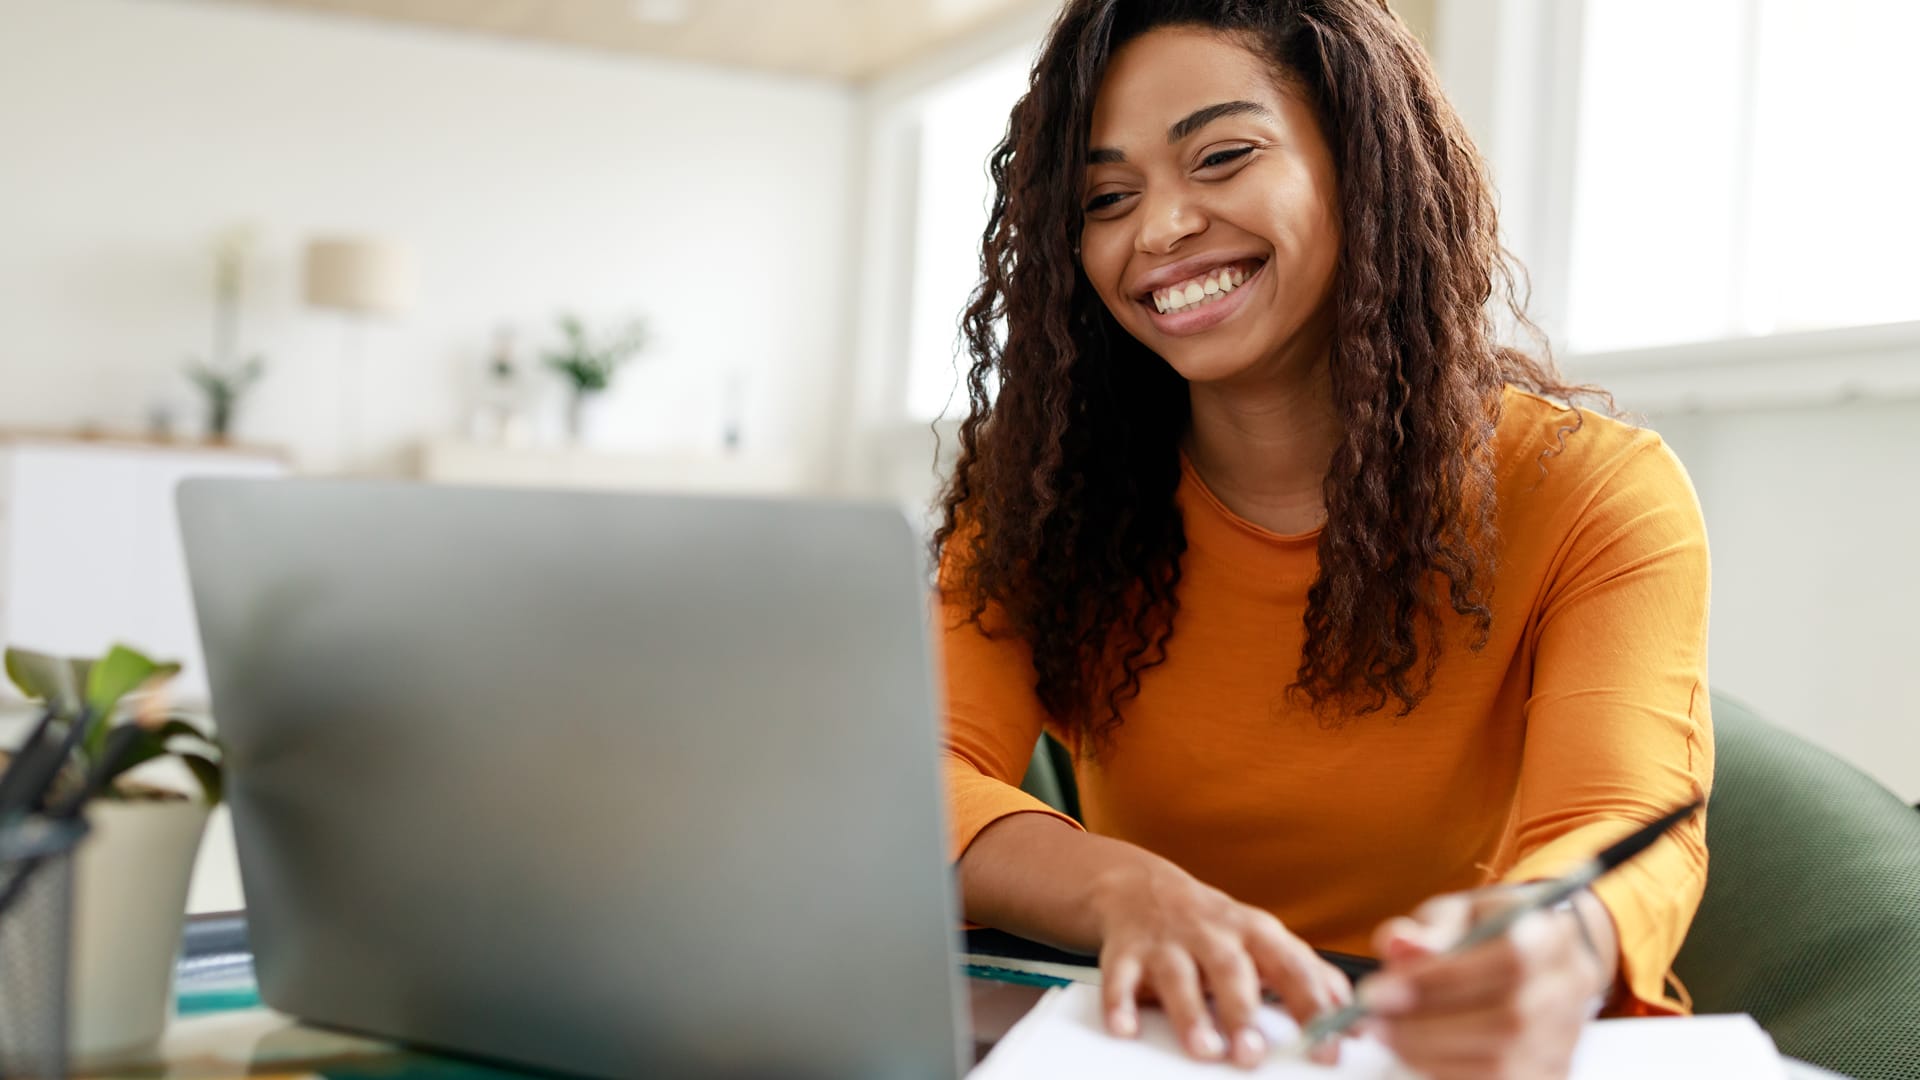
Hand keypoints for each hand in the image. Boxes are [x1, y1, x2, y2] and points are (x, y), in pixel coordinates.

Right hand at [1090, 860, 1353, 1068]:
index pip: (1292, 968)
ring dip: (1191, 1013)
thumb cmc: (1215, 927)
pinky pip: (1119, 977)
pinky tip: (1125, 1028)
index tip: (1328, 1047)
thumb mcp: (1263, 940)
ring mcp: (1167, 941)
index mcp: (1255, 933)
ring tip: (1204, 1049)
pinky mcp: (1126, 950)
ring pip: (1179, 975)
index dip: (1313, 1008)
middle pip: (1232, 969)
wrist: (1140, 888)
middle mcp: (1212, 934)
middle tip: (1253, 1054)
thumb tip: (1354, 1019)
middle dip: (1243, 1011)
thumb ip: (1307, 975)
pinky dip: (1120, 1003)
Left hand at [1358, 889, 1616, 1079]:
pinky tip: (1415, 1054)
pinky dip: (1447, 1073)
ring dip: (1430, 1054)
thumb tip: (1398, 945)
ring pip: (1503, 1063)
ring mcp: (1566, 1039)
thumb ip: (1430, 929)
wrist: (1536, 959)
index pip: (1509, 959)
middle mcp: (1569, 989)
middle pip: (1507, 1020)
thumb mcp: (1459, 913)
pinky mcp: (1552, 1073)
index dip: (1442, 978)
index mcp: (1552, 935)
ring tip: (1387, 1034)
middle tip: (1372, 1019)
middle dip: (1427, 1026)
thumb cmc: (1488, 931)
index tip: (1380, 989)